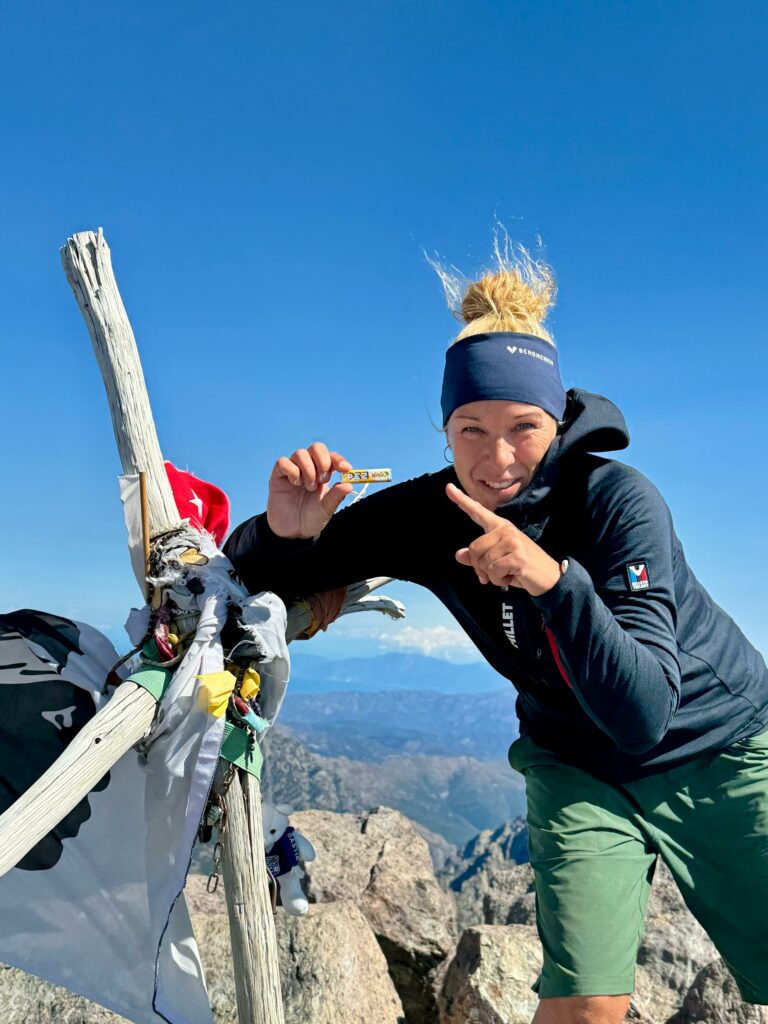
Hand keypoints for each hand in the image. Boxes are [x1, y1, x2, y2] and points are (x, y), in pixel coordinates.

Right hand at [268, 443, 353, 538]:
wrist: (292, 532)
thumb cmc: (311, 518)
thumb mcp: (326, 509)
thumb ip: (336, 496)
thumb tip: (349, 484)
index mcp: (323, 474)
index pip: (332, 458)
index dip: (339, 460)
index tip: (346, 469)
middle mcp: (309, 468)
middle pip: (316, 448)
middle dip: (323, 460)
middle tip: (323, 479)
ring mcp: (293, 471)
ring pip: (300, 453)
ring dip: (308, 469)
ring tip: (309, 487)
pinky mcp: (278, 476)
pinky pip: (283, 462)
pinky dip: (292, 470)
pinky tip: (295, 484)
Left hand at [446, 482, 561, 595]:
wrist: (550, 577)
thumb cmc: (521, 567)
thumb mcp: (497, 561)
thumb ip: (478, 557)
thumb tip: (459, 555)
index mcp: (500, 526)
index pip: (477, 512)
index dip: (461, 501)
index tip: (448, 488)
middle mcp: (505, 529)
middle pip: (474, 549)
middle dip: (480, 568)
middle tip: (493, 574)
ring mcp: (512, 541)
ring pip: (483, 563)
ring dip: (491, 576)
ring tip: (507, 573)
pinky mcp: (517, 556)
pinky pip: (493, 572)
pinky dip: (499, 580)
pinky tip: (512, 577)